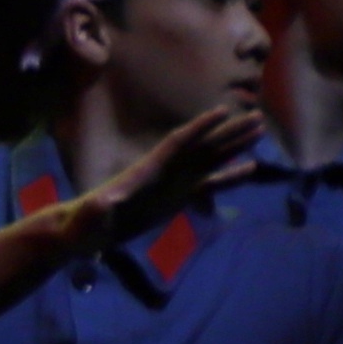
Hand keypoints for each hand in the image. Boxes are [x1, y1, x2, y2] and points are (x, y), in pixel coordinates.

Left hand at [74, 94, 268, 246]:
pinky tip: (250, 169)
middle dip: (229, 132)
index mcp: (147, 170)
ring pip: (211, 160)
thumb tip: (103, 203)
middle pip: (203, 146)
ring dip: (234, 146)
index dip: (199, 128)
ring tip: (259, 132)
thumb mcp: (89, 216)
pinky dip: (230, 177)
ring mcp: (173, 183)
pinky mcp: (177, 199)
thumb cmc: (83, 223)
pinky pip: (209, 185)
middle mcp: (165, 171)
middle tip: (258, 117)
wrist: (84, 232)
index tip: (223, 112)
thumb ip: (97, 209)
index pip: (178, 143)